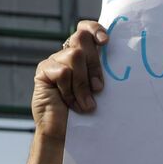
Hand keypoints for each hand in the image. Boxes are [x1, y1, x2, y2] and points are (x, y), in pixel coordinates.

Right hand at [31, 20, 108, 140]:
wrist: (66, 134)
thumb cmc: (86, 112)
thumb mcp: (98, 88)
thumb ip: (101, 71)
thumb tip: (120, 57)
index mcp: (83, 54)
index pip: (86, 29)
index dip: (95, 29)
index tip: (106, 42)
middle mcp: (66, 54)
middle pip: (82, 39)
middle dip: (94, 65)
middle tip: (98, 89)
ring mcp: (54, 62)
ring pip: (74, 56)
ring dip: (83, 84)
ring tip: (85, 104)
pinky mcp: (43, 72)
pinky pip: (62, 72)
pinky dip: (69, 90)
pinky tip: (68, 103)